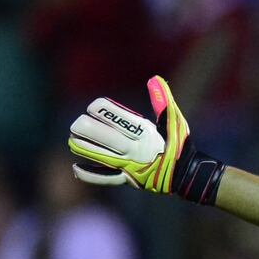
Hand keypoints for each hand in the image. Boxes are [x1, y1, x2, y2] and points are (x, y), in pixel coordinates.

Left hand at [68, 76, 224, 203]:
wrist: (186, 175)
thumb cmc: (179, 145)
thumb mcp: (174, 121)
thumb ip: (163, 100)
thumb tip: (154, 79)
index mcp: (146, 132)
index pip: (118, 118)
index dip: (102, 110)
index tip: (94, 107)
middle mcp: (135, 149)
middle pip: (105, 137)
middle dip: (87, 128)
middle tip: (77, 124)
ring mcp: (130, 166)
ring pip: (100, 156)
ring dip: (83, 148)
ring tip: (72, 140)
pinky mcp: (127, 179)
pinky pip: (104, 179)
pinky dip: (89, 174)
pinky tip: (75, 167)